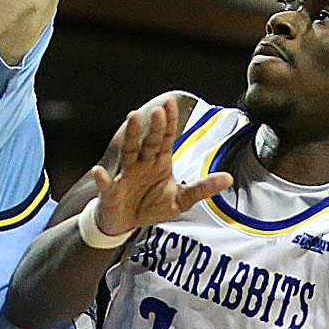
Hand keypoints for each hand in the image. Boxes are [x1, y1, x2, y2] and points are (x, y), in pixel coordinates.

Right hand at [85, 96, 231, 238]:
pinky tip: (99, 172)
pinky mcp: (112, 192)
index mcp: (159, 162)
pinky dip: (103, 178)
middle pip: (150, 141)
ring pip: (129, 152)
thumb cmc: (150, 206)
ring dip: (131, 136)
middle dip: (155, 127)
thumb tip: (229, 178)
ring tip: (131, 118)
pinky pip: (107, 184)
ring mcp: (126, 175)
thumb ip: (202, 188)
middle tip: (160, 110)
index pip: (166, 138)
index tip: (171, 104)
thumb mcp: (180, 200)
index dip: (170, 122)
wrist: (124, 223)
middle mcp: (142, 163)